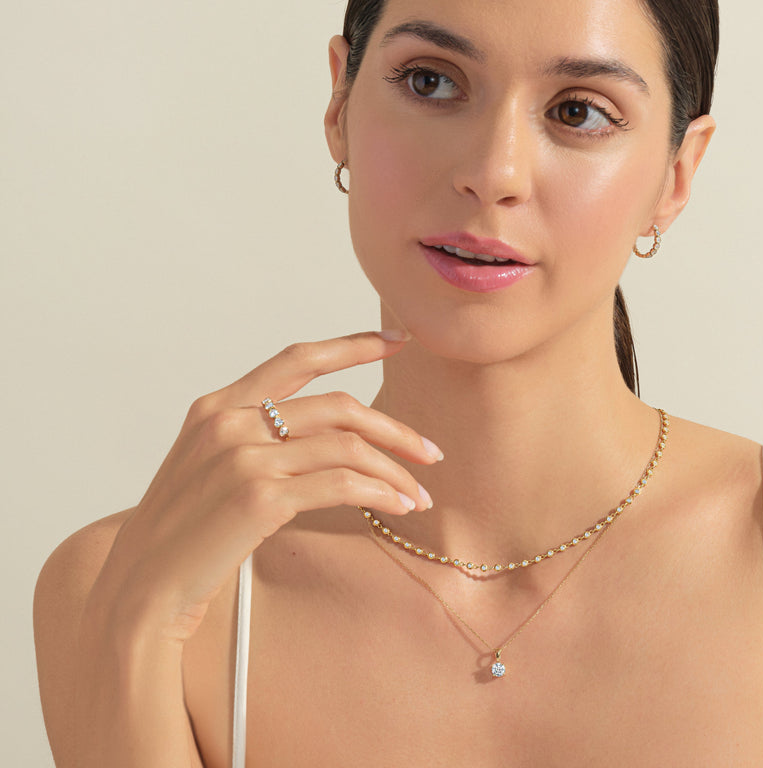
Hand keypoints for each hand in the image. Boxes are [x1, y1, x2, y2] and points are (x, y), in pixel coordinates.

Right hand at [89, 330, 441, 642]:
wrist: (143, 591)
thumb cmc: (184, 537)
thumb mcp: (211, 469)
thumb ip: (256, 440)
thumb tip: (329, 439)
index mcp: (217, 406)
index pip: (298, 359)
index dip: (352, 345)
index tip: (397, 343)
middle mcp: (229, 421)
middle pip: (339, 406)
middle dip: (395, 428)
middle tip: (431, 452)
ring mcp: (243, 456)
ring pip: (348, 446)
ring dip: (396, 471)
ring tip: (421, 495)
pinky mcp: (260, 496)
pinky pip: (342, 483)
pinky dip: (381, 492)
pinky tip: (400, 507)